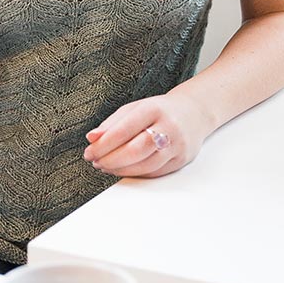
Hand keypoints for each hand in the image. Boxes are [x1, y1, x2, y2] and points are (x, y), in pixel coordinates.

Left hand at [83, 87, 214, 178]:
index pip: (124, 130)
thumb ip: (112, 123)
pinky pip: (154, 172)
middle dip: (110, 160)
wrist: (194, 112)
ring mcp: (177, 145)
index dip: (103, 144)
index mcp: (154, 109)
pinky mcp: (181, 160)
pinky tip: (123, 170)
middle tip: (96, 162)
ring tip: (106, 166)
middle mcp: (168, 126)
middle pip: (135, 150)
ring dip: (120, 170)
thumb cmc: (160, 111)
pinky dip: (135, 174)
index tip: (89, 151)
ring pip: (145, 165)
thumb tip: (92, 138)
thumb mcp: (135, 108)